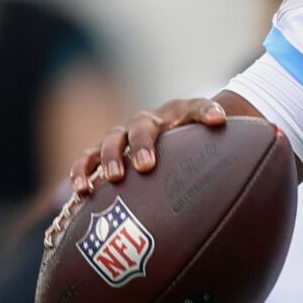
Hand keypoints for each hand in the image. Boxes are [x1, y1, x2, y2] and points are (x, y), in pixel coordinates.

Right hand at [67, 98, 226, 195]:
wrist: (167, 131)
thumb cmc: (191, 138)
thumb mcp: (206, 133)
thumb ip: (215, 126)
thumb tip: (222, 122)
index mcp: (177, 113)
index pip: (194, 109)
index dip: (204, 114)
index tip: (215, 125)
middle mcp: (145, 122)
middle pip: (141, 128)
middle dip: (141, 146)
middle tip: (145, 166)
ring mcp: (121, 137)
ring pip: (109, 143)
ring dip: (107, 160)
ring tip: (110, 179)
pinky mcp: (101, 153)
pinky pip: (86, 160)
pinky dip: (81, 173)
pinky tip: (81, 193)